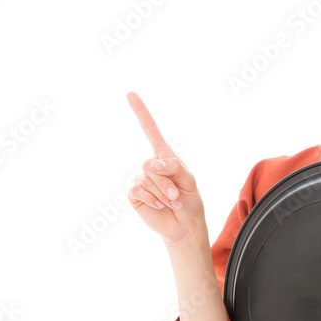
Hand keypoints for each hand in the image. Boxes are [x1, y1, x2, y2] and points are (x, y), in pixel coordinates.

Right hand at [126, 91, 206, 246]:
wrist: (184, 226)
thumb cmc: (189, 201)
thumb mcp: (190, 181)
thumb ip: (174, 167)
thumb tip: (153, 163)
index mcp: (165, 157)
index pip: (150, 130)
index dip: (141, 112)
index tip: (130, 94)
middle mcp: (151, 166)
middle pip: (151, 163)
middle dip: (166, 181)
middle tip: (177, 195)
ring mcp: (142, 180)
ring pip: (147, 179)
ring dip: (163, 193)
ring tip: (172, 202)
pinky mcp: (135, 195)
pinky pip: (139, 190)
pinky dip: (152, 199)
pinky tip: (159, 206)